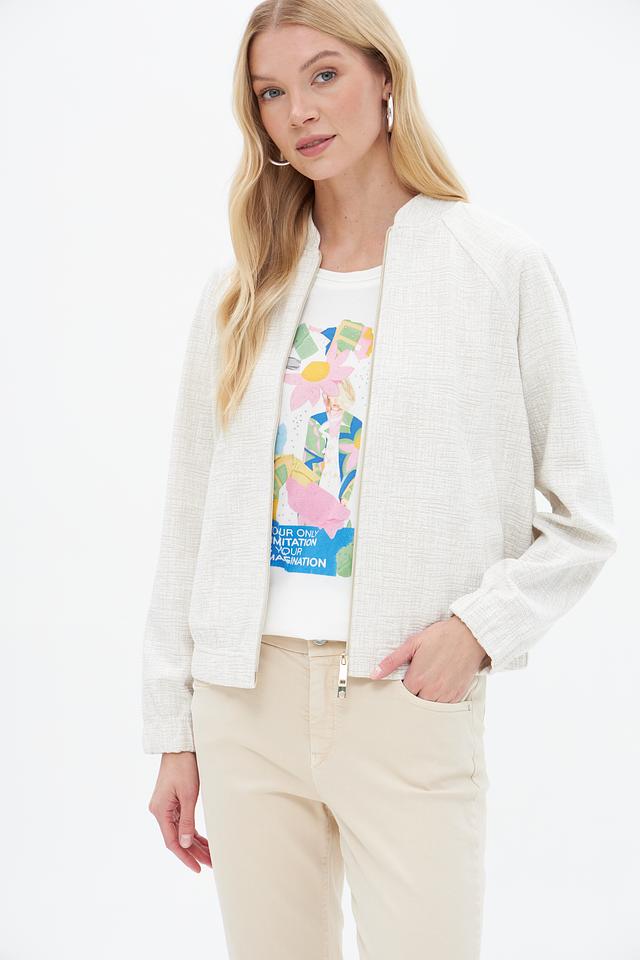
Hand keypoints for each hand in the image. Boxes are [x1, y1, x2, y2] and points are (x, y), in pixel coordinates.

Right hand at [148, 752, 211, 872]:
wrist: (179, 747)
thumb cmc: (184, 767)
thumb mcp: (189, 795)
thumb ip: (187, 820)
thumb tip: (186, 844)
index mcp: (160, 811)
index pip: (172, 842)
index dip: (185, 857)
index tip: (198, 868)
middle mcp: (160, 811)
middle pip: (177, 839)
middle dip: (194, 853)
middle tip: (211, 864)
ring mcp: (165, 807)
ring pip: (180, 832)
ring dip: (195, 844)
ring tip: (211, 856)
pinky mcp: (172, 802)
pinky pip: (181, 822)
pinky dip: (192, 832)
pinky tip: (203, 841)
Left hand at [369, 615, 490, 701]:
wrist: (469, 636)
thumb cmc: (440, 636)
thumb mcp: (412, 644)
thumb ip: (392, 661)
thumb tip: (374, 674)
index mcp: (417, 679)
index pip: (401, 695)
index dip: (402, 688)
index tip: (405, 679)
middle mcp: (431, 690)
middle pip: (415, 703)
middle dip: (413, 694)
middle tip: (417, 680)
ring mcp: (445, 694)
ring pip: (430, 707)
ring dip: (426, 698)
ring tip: (428, 683)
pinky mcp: (458, 695)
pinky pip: (445, 706)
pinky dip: (440, 700)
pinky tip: (440, 686)